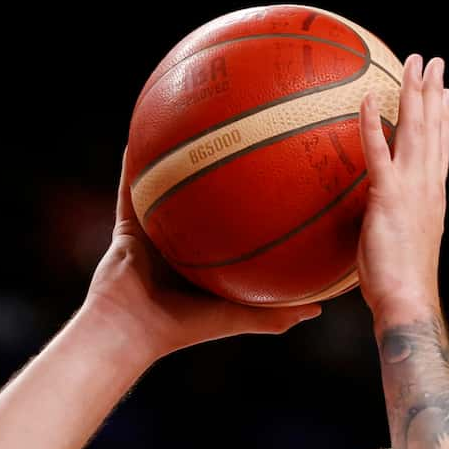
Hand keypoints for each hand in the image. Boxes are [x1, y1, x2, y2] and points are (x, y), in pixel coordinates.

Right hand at [81, 149, 321, 362]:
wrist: (128, 331)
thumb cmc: (181, 328)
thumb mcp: (235, 317)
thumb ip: (274, 313)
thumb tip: (319, 309)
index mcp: (207, 264)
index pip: (238, 229)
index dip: (258, 204)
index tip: (283, 176)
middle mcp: (183, 244)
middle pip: (209, 200)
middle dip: (224, 170)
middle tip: (247, 134)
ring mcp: (156, 233)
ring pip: (171, 186)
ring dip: (180, 155)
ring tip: (196, 118)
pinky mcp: (130, 225)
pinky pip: (132, 185)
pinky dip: (136, 160)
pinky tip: (146, 125)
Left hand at [356, 54, 448, 325]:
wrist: (408, 300)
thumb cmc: (399, 287)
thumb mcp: (399, 247)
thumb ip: (392, 225)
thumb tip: (378, 223)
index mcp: (434, 196)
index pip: (441, 148)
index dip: (444, 118)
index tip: (446, 94)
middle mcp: (429, 185)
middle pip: (435, 129)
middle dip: (435, 91)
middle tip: (434, 62)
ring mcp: (412, 188)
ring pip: (416, 130)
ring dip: (414, 92)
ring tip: (413, 62)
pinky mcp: (389, 197)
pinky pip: (378, 152)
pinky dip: (374, 124)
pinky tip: (370, 99)